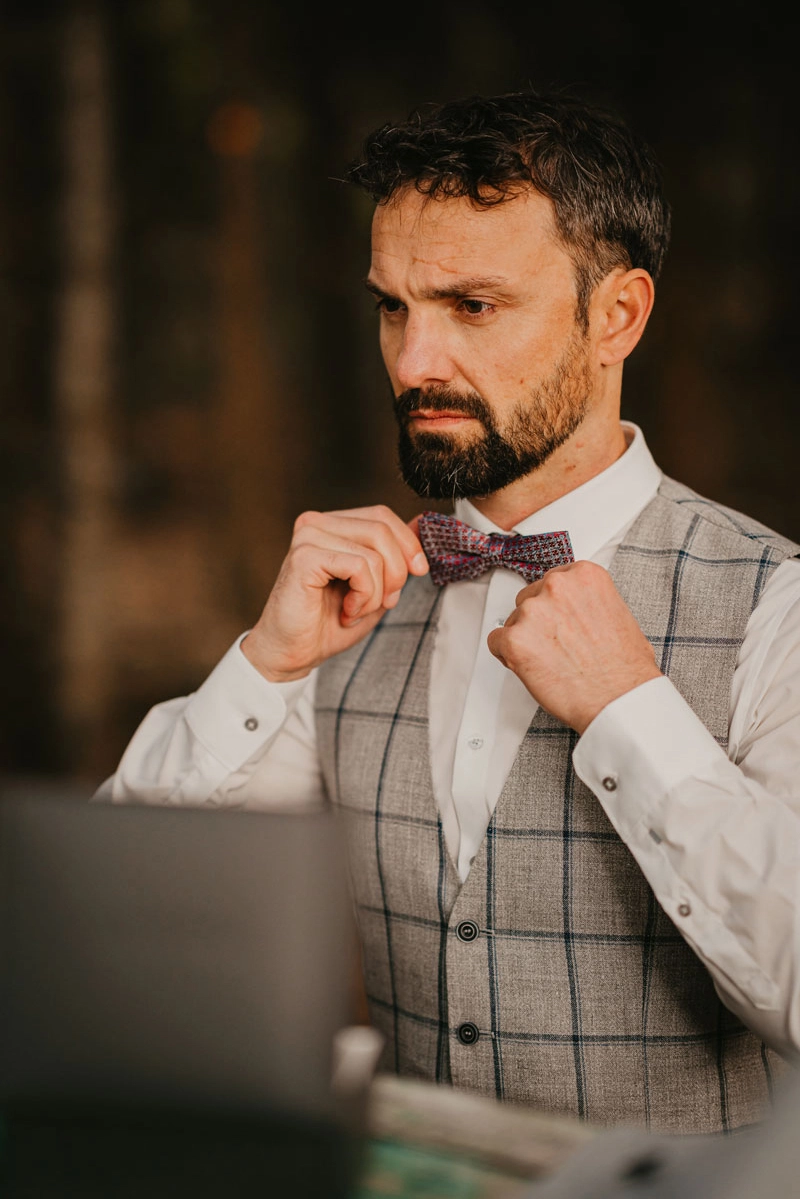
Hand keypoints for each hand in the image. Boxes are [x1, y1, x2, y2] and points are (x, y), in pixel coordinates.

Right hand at [242, 505, 428, 681]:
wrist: (293, 653)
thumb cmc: (329, 622)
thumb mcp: (376, 586)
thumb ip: (396, 556)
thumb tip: (421, 525)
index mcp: (332, 525)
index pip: (381, 515)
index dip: (408, 542)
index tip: (419, 571)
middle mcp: (316, 524)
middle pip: (381, 529)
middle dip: (397, 572)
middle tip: (386, 602)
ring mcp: (308, 537)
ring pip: (374, 552)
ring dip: (377, 592)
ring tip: (357, 609)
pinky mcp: (304, 557)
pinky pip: (359, 567)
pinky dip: (364, 595)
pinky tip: (347, 610)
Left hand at [486, 560, 661, 733]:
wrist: (619, 700)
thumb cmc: (624, 668)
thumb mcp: (618, 614)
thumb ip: (588, 602)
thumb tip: (574, 609)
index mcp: (584, 575)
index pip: (553, 580)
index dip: (555, 605)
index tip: (560, 619)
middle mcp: (556, 586)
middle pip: (530, 597)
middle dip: (539, 621)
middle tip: (556, 645)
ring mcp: (532, 611)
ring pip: (513, 620)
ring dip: (526, 639)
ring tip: (551, 661)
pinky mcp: (514, 639)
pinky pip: (496, 642)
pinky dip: (508, 656)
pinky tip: (532, 668)